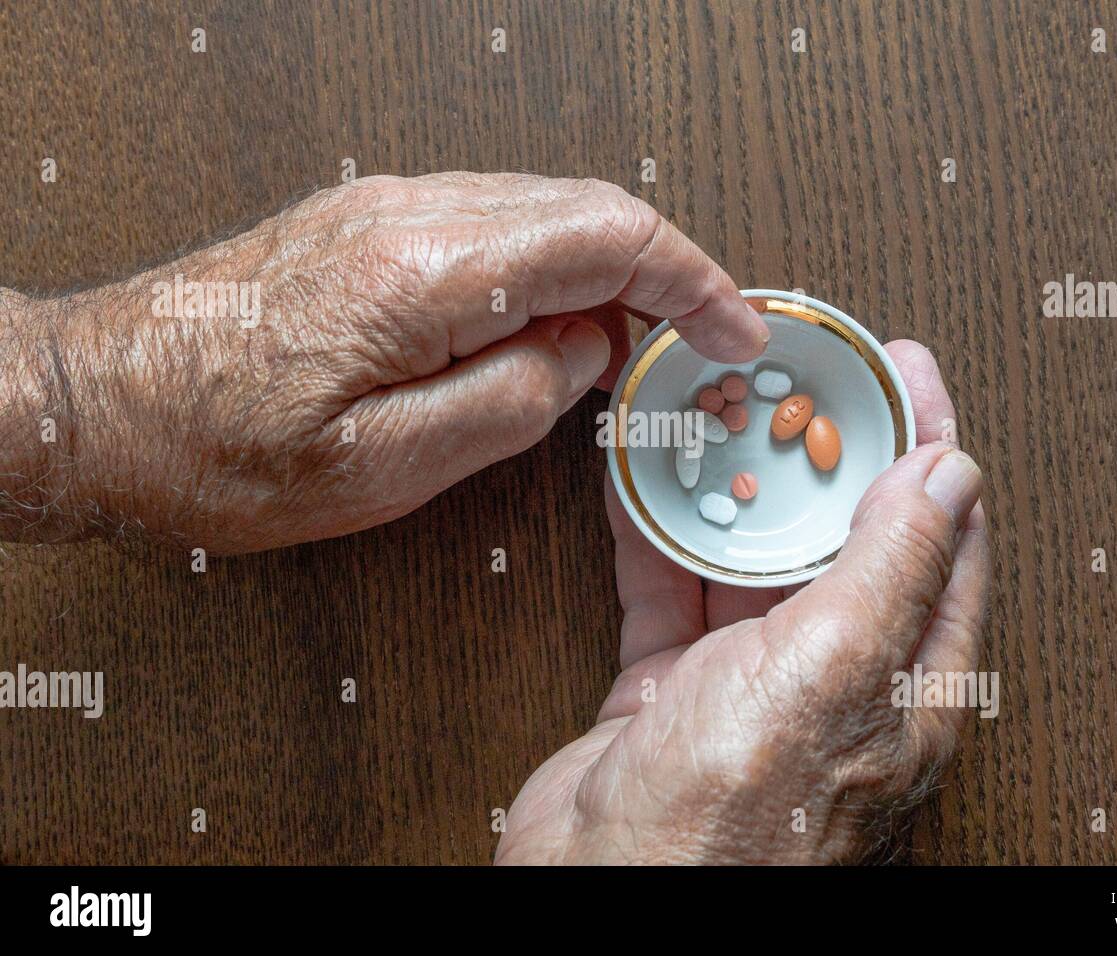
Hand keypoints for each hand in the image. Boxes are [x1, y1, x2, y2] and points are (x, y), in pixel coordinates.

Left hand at [0, 173, 767, 550]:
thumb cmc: (214, 448)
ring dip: (609, 272)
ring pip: (545, 211)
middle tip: (698, 346)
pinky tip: (546, 328)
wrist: (95, 403)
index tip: (735, 329)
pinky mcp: (368, 224)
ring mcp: (387, 207)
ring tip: (630, 352)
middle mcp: (411, 215)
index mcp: (425, 271)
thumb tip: (583, 351)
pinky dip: (550, 269)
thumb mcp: (381, 469)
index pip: (608, 236)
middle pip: (588, 206)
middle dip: (665, 274)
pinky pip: (494, 227)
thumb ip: (507, 403)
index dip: (695, 280)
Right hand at [497, 341, 989, 863]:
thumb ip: (893, 566)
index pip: (943, 538)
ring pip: (750, 558)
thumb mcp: (835, 669)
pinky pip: (669, 590)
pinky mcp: (673, 692)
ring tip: (721, 408)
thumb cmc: (733, 818)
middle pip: (843, 537)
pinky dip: (655, 532)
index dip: (932, 443)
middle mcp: (836, 681)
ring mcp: (750, 687)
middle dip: (825, 449)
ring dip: (735, 485)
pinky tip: (642, 476)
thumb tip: (950, 473)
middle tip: (806, 373)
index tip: (904, 370)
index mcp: (907, 682)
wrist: (605, 894)